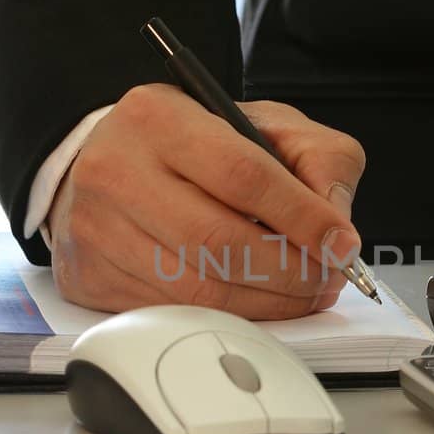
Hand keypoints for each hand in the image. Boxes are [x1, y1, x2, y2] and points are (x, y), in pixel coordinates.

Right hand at [47, 84, 365, 317]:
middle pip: (219, 241)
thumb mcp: (263, 123)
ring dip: (266, 303)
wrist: (113, 158)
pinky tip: (255, 301)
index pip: (243, 175)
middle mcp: (116, 170)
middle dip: (289, 271)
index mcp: (159, 118)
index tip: (341, 244)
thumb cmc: (192, 141)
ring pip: (197, 289)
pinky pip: (173, 313)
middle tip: (327, 278)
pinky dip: (227, 316)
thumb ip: (317, 159)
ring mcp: (97, 228)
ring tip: (301, 292)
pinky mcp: (91, 275)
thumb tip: (336, 226)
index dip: (302, 218)